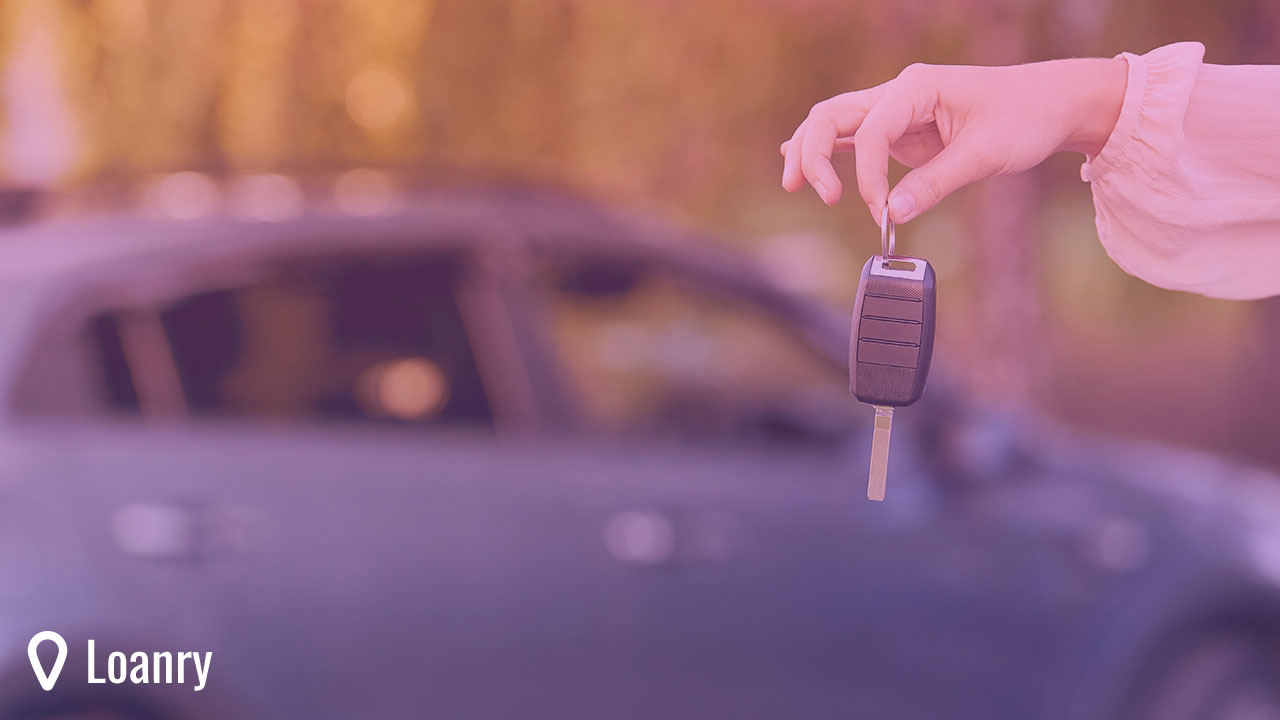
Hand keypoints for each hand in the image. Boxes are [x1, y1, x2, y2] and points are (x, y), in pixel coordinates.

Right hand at [780, 57, 1126, 224]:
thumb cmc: (1026, 117)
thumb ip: (934, 184)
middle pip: (832, 115)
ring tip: (793, 185)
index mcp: (917, 87)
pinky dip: (828, 151)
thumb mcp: (984, 154)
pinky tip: (800, 163)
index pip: (870, 132)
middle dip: (813, 154)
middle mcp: (899, 93)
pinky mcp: (902, 129)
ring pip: (835, 123)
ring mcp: (897, 110)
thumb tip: (891, 215)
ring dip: (810, 151)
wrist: (1054, 103)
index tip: (881, 212)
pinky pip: (854, 137)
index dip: (867, 177)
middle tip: (820, 196)